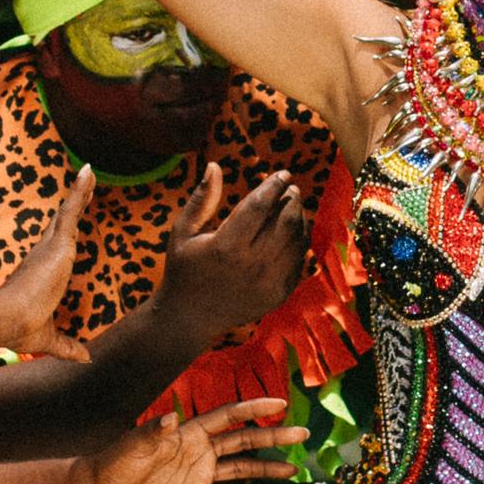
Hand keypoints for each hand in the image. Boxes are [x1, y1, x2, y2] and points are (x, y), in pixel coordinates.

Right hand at [0, 171, 90, 358]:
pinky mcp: (57, 241)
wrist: (6, 319)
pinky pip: (71, 210)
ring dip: (81, 192)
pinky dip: (80, 191)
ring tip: (90, 172)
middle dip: (76, 204)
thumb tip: (86, 357)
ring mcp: (51, 246)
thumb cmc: (20, 328)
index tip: (72, 219)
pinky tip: (89, 172)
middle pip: (63, 223)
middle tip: (86, 185)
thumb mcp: (50, 339)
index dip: (65, 231)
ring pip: (69, 212)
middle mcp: (46, 255)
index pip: (58, 247)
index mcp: (44, 273)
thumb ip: (67, 346)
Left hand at [84, 395, 300, 483]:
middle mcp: (200, 452)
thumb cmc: (117, 460)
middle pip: (244, 442)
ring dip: (266, 470)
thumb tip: (170, 419)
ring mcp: (199, 476)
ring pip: (240, 471)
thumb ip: (154, 432)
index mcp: (191, 433)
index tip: (280, 404)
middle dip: (273, 437)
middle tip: (302, 434)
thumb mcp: (134, 444)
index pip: (229, 418)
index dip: (254, 410)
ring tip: (293, 471)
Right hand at [161, 169, 311, 337]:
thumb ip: (201, 199)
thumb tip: (214, 165)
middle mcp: (251, 264)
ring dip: (300, 218)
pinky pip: (299, 261)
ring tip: (293, 206)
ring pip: (297, 240)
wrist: (190, 317)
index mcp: (226, 246)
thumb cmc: (183, 269)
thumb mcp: (183, 232)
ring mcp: (268, 282)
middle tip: (290, 188)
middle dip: (292, 199)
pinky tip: (294, 231)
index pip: (260, 206)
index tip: (284, 173)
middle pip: (286, 220)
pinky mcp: (278, 295)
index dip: (275, 186)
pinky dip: (300, 242)